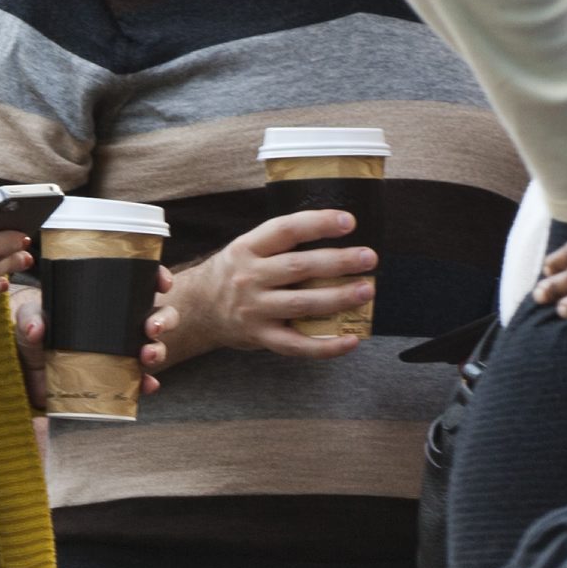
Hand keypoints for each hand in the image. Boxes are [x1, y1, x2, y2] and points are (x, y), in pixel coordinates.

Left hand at [7, 278, 164, 414]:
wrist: (26, 370)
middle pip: (158, 316)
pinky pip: (139, 381)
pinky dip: (146, 384)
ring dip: (158, 351)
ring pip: (154, 347)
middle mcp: (121, 324)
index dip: (158, 279)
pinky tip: (147, 386)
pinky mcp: (116, 377)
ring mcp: (122, 351)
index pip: (141, 283)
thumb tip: (36, 328)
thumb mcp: (29, 318)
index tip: (162, 283)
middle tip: (150, 328)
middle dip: (163, 320)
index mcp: (107, 300)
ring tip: (146, 357)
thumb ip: (30, 319)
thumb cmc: (34, 332)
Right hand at [143, 207, 372, 366]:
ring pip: (301, 304)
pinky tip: (351, 339)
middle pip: (298, 267)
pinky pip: (296, 344)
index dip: (318, 224)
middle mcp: (249, 277)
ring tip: (366, 291)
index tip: (349, 222)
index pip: (285, 230)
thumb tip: (336, 232)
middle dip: (338, 262)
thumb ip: (281, 242)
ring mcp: (254, 309)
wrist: (197, 310)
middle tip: (369, 258)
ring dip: (338, 297)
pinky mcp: (260, 336)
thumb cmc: (233, 275)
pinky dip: (326, 345)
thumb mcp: (247, 249)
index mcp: (248, 249)